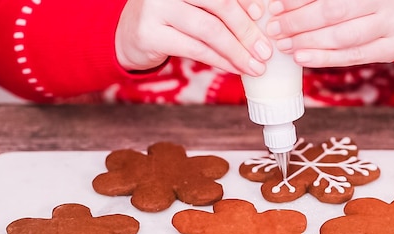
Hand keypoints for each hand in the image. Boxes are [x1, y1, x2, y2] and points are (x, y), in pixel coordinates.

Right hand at [115, 0, 273, 75]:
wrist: (129, 36)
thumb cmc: (171, 17)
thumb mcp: (193, 4)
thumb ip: (218, 6)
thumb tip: (260, 18)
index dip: (245, 0)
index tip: (262, 15)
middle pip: (219, 5)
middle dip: (246, 30)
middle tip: (264, 50)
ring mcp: (156, 8)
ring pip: (209, 30)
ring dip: (236, 51)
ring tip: (255, 66)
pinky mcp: (150, 34)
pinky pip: (195, 49)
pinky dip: (219, 61)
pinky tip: (235, 68)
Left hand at [263, 0, 393, 67]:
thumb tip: (286, 3)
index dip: (299, 0)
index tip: (276, 6)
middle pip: (333, 12)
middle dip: (298, 22)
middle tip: (275, 29)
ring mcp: (393, 24)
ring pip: (341, 38)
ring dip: (307, 43)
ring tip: (284, 45)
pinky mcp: (393, 48)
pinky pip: (352, 57)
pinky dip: (324, 58)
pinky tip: (303, 58)